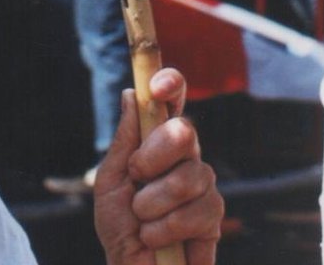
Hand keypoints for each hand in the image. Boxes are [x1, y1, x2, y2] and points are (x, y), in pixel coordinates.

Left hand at [93, 68, 222, 264]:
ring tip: (143, 221)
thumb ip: (123, 141)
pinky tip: (158, 240)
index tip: (157, 88)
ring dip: (153, 204)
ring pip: (189, 176)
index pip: (172, 101)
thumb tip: (131, 94)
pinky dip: (167, 229)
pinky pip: (199, 211)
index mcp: (157, 141)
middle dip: (152, 157)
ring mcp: (203, 184)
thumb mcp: (110, 181)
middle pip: (184, 131)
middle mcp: (184, 156)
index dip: (170, 84)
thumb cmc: (119, 227)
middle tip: (136, 177)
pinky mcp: (214, 215)